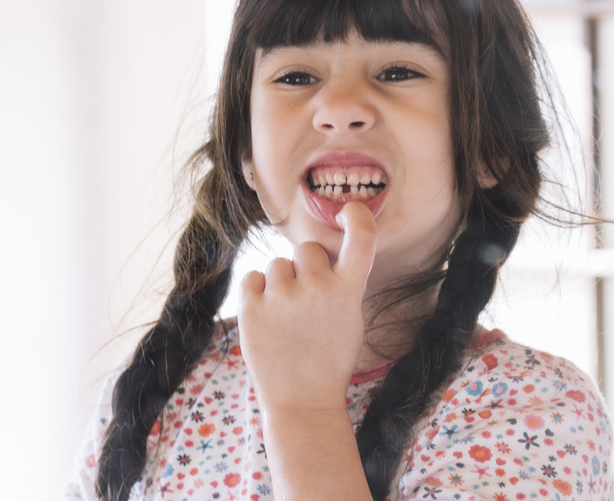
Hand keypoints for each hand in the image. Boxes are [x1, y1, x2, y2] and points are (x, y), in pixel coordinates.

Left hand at [237, 202, 377, 413]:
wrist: (302, 403)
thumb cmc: (329, 361)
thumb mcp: (350, 319)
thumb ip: (340, 284)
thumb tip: (321, 254)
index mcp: (348, 291)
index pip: (362, 238)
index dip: (356, 217)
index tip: (348, 210)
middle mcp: (317, 287)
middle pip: (307, 249)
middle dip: (306, 268)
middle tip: (306, 302)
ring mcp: (282, 296)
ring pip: (278, 263)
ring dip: (280, 283)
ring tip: (286, 317)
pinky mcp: (251, 306)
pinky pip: (252, 277)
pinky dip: (257, 292)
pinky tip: (267, 317)